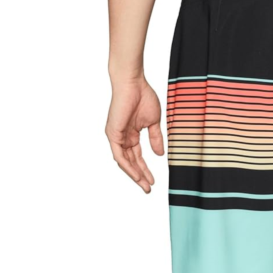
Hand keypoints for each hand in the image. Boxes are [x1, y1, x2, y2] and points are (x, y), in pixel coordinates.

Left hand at [105, 77, 164, 193]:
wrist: (133, 83)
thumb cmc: (143, 96)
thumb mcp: (153, 123)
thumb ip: (155, 139)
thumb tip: (160, 154)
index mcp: (131, 135)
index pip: (137, 157)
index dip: (145, 170)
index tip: (153, 181)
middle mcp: (122, 138)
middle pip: (131, 162)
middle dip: (140, 176)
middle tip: (148, 189)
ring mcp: (116, 136)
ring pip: (124, 162)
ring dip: (135, 175)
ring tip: (144, 185)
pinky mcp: (113, 134)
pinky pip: (120, 155)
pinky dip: (128, 166)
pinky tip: (136, 175)